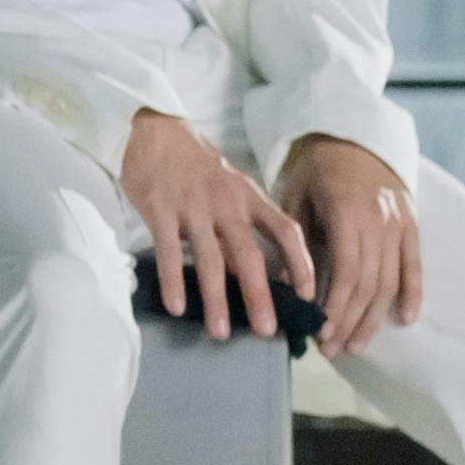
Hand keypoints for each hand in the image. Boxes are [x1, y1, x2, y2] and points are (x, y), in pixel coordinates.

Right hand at [116, 107, 311, 339]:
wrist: (156, 132)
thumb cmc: (196, 166)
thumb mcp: (230, 187)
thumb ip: (243, 222)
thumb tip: (255, 269)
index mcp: (249, 197)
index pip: (286, 231)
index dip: (300, 264)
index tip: (308, 295)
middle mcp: (227, 204)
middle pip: (249, 255)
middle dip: (260, 296)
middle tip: (268, 331)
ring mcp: (193, 208)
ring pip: (210, 259)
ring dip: (216, 299)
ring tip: (220, 332)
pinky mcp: (160, 210)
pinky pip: (169, 252)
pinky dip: (174, 281)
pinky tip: (178, 307)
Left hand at [280, 135, 424, 355]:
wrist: (353, 135)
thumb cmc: (314, 169)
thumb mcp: (294, 197)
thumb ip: (294, 241)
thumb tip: (281, 286)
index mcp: (347, 213)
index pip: (346, 271)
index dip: (335, 306)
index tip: (320, 332)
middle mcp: (378, 221)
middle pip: (368, 283)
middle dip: (349, 321)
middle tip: (332, 350)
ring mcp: (399, 224)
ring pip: (390, 280)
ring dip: (373, 317)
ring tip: (355, 346)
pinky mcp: (412, 225)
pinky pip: (414, 264)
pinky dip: (412, 293)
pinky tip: (404, 319)